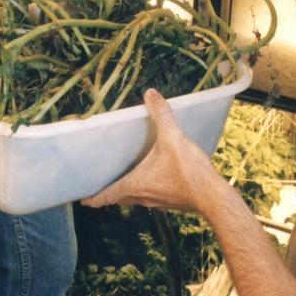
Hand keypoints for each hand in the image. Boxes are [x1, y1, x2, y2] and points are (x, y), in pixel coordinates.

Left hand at [81, 89, 223, 214]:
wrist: (213, 196)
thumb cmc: (190, 172)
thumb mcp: (173, 138)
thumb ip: (161, 114)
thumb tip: (151, 93)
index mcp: (135, 185)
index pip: (105, 196)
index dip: (91, 197)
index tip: (81, 198)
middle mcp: (142, 197)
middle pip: (118, 198)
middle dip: (108, 190)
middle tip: (99, 181)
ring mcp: (157, 201)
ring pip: (135, 197)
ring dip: (127, 188)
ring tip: (124, 175)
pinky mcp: (171, 201)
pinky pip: (151, 195)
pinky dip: (146, 187)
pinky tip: (154, 174)